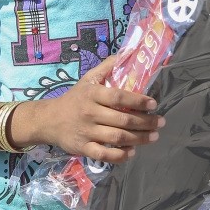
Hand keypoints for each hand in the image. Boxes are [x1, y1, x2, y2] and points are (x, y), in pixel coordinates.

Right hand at [36, 56, 163, 164]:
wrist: (49, 120)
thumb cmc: (74, 98)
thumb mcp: (88, 79)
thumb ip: (107, 67)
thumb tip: (128, 53)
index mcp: (92, 94)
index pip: (119, 97)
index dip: (138, 101)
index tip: (154, 104)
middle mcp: (90, 113)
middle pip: (122, 119)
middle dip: (145, 122)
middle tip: (160, 122)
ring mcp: (86, 132)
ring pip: (117, 137)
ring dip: (139, 139)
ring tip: (154, 137)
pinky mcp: (83, 148)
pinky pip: (104, 154)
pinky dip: (120, 155)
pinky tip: (132, 152)